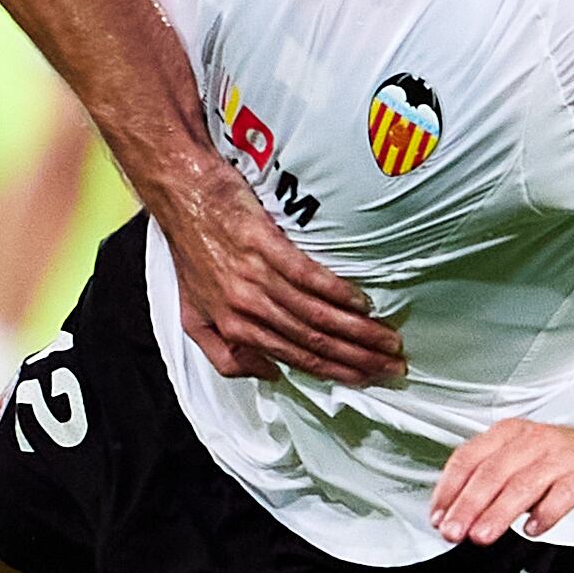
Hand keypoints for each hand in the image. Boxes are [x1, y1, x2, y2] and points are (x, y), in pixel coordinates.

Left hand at [155, 168, 401, 385]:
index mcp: (233, 328)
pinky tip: (361, 304)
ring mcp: (256, 276)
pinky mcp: (264, 243)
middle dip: (357, 359)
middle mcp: (246, 308)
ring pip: (314, 315)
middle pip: (312, 342)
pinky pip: (306, 275)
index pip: (295, 359)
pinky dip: (336, 292)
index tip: (367, 379)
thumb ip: (222, 352)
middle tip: (393, 366)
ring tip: (389, 340)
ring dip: (357, 332)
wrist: (180, 194)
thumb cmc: (190, 250)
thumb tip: (267, 373)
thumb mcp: (193, 313)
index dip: (335, 374)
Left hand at [429, 416, 573, 546]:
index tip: (437, 517)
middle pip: (492, 473)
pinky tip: (533, 530)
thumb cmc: (567, 461)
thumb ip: (493, 479)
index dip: (449, 489)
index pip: (469, 458)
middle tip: (453, 532)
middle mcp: (533, 441)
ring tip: (481, 536)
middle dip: (468, 505)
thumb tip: (456, 513)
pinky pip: (563, 494)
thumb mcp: (524, 459)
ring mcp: (562, 457)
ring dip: (498, 512)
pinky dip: (546, 513)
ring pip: (522, 484)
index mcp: (511, 434)